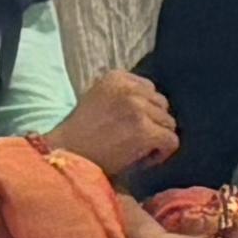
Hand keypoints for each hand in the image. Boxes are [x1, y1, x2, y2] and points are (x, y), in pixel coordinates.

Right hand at [47, 70, 178, 177]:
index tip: (130, 126)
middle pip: (162, 105)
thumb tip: (153, 105)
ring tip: (137, 151)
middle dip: (153, 123)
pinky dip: (162, 153)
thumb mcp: (98, 100)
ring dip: (157, 138)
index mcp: (116, 77)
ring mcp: (138, 108)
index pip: (149, 89)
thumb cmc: (80, 135)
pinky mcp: (144, 130)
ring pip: (169, 123)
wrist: (66, 154)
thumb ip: (123, 95)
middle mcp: (129, 89)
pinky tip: (143, 160)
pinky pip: (171, 140)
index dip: (144, 110)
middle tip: (135, 141)